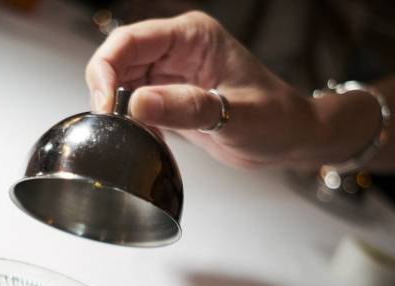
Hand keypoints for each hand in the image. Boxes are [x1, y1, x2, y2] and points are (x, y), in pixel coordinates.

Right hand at [85, 11, 322, 168]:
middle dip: (106, 90)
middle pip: (119, 59)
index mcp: (193, 37)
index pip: (132, 40)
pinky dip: (131, 123)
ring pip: (122, 83)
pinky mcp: (170, 99)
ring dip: (116, 108)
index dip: (108, 68)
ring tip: (126, 135)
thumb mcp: (235, 115)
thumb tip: (136, 103)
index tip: (104, 104)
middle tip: (108, 124)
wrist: (289, 138)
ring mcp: (172, 75)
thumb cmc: (276, 118)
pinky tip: (143, 140)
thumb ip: (187, 108)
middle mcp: (177, 50)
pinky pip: (135, 105)